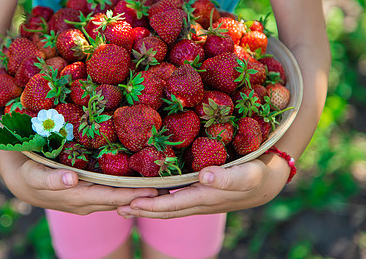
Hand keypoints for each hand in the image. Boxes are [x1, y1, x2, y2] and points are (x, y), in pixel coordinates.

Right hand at [0, 151, 158, 214]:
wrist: (20, 181)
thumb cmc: (28, 174)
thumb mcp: (35, 175)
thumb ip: (51, 179)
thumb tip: (71, 179)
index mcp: (77, 198)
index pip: (111, 197)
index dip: (132, 194)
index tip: (154, 190)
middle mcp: (86, 203)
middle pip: (119, 200)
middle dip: (142, 196)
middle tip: (167, 189)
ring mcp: (87, 200)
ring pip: (117, 199)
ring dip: (137, 194)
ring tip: (159, 187)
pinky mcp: (87, 194)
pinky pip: (110, 194)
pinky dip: (125, 190)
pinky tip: (138, 183)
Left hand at [117, 154, 289, 218]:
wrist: (269, 181)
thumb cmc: (258, 174)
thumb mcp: (248, 174)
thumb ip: (228, 178)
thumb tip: (205, 176)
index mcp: (205, 197)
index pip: (171, 206)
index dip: (149, 206)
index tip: (128, 202)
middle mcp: (198, 202)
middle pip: (164, 210)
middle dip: (140, 210)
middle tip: (116, 206)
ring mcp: (199, 199)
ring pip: (168, 206)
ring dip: (146, 206)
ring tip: (126, 203)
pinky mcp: (201, 192)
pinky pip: (175, 198)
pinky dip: (159, 198)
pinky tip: (150, 190)